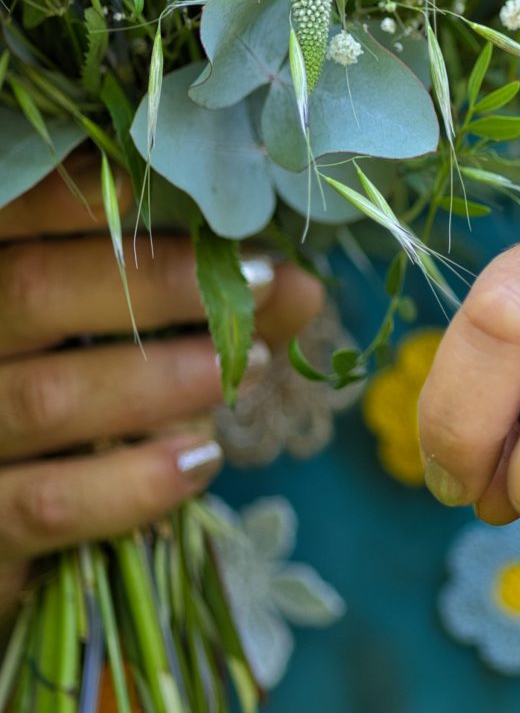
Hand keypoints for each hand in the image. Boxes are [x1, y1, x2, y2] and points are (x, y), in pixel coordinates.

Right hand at [0, 161, 322, 618]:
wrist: (9, 526)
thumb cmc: (73, 406)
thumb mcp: (122, 342)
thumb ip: (198, 306)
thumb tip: (297, 284)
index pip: (8, 217)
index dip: (74, 195)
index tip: (165, 187)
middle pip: (33, 292)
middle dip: (156, 283)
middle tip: (257, 280)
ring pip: (47, 398)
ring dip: (159, 379)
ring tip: (246, 366)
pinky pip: (49, 504)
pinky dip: (131, 483)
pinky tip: (199, 460)